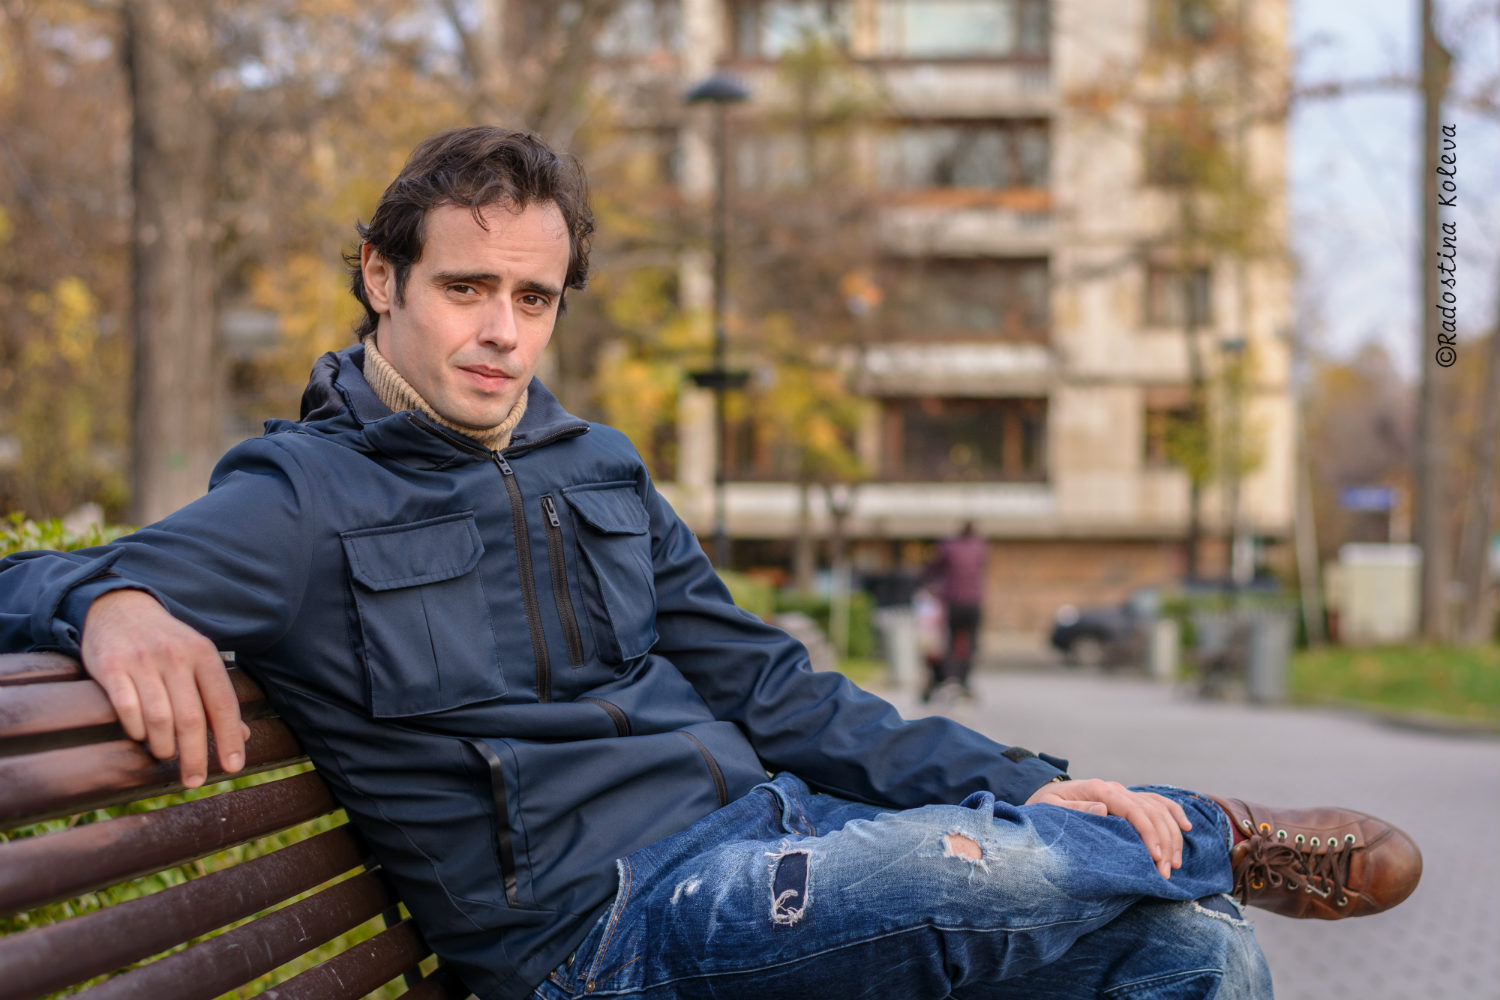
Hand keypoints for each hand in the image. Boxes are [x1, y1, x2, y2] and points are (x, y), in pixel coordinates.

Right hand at [81, 589, 247, 787]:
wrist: (119, 607)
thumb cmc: (166, 642)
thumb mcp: (198, 659)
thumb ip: (218, 696)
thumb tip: (243, 737)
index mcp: (204, 654)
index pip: (222, 703)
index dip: (229, 738)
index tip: (233, 768)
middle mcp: (175, 657)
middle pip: (191, 718)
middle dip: (196, 756)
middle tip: (195, 780)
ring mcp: (142, 661)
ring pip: (159, 717)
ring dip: (165, 746)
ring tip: (167, 755)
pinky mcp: (111, 667)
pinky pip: (126, 707)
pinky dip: (136, 729)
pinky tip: (141, 737)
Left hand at [1025, 778, 1191, 879]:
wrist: (1043, 795)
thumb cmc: (1044, 806)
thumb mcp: (1049, 808)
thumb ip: (1074, 810)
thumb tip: (1103, 810)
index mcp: (1098, 790)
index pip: (1133, 810)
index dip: (1149, 834)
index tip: (1156, 858)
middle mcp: (1114, 789)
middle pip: (1151, 811)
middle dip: (1164, 842)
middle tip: (1166, 872)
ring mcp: (1122, 793)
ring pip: (1158, 809)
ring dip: (1171, 835)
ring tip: (1174, 864)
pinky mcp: (1127, 800)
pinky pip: (1156, 803)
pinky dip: (1174, 813)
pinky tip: (1186, 828)